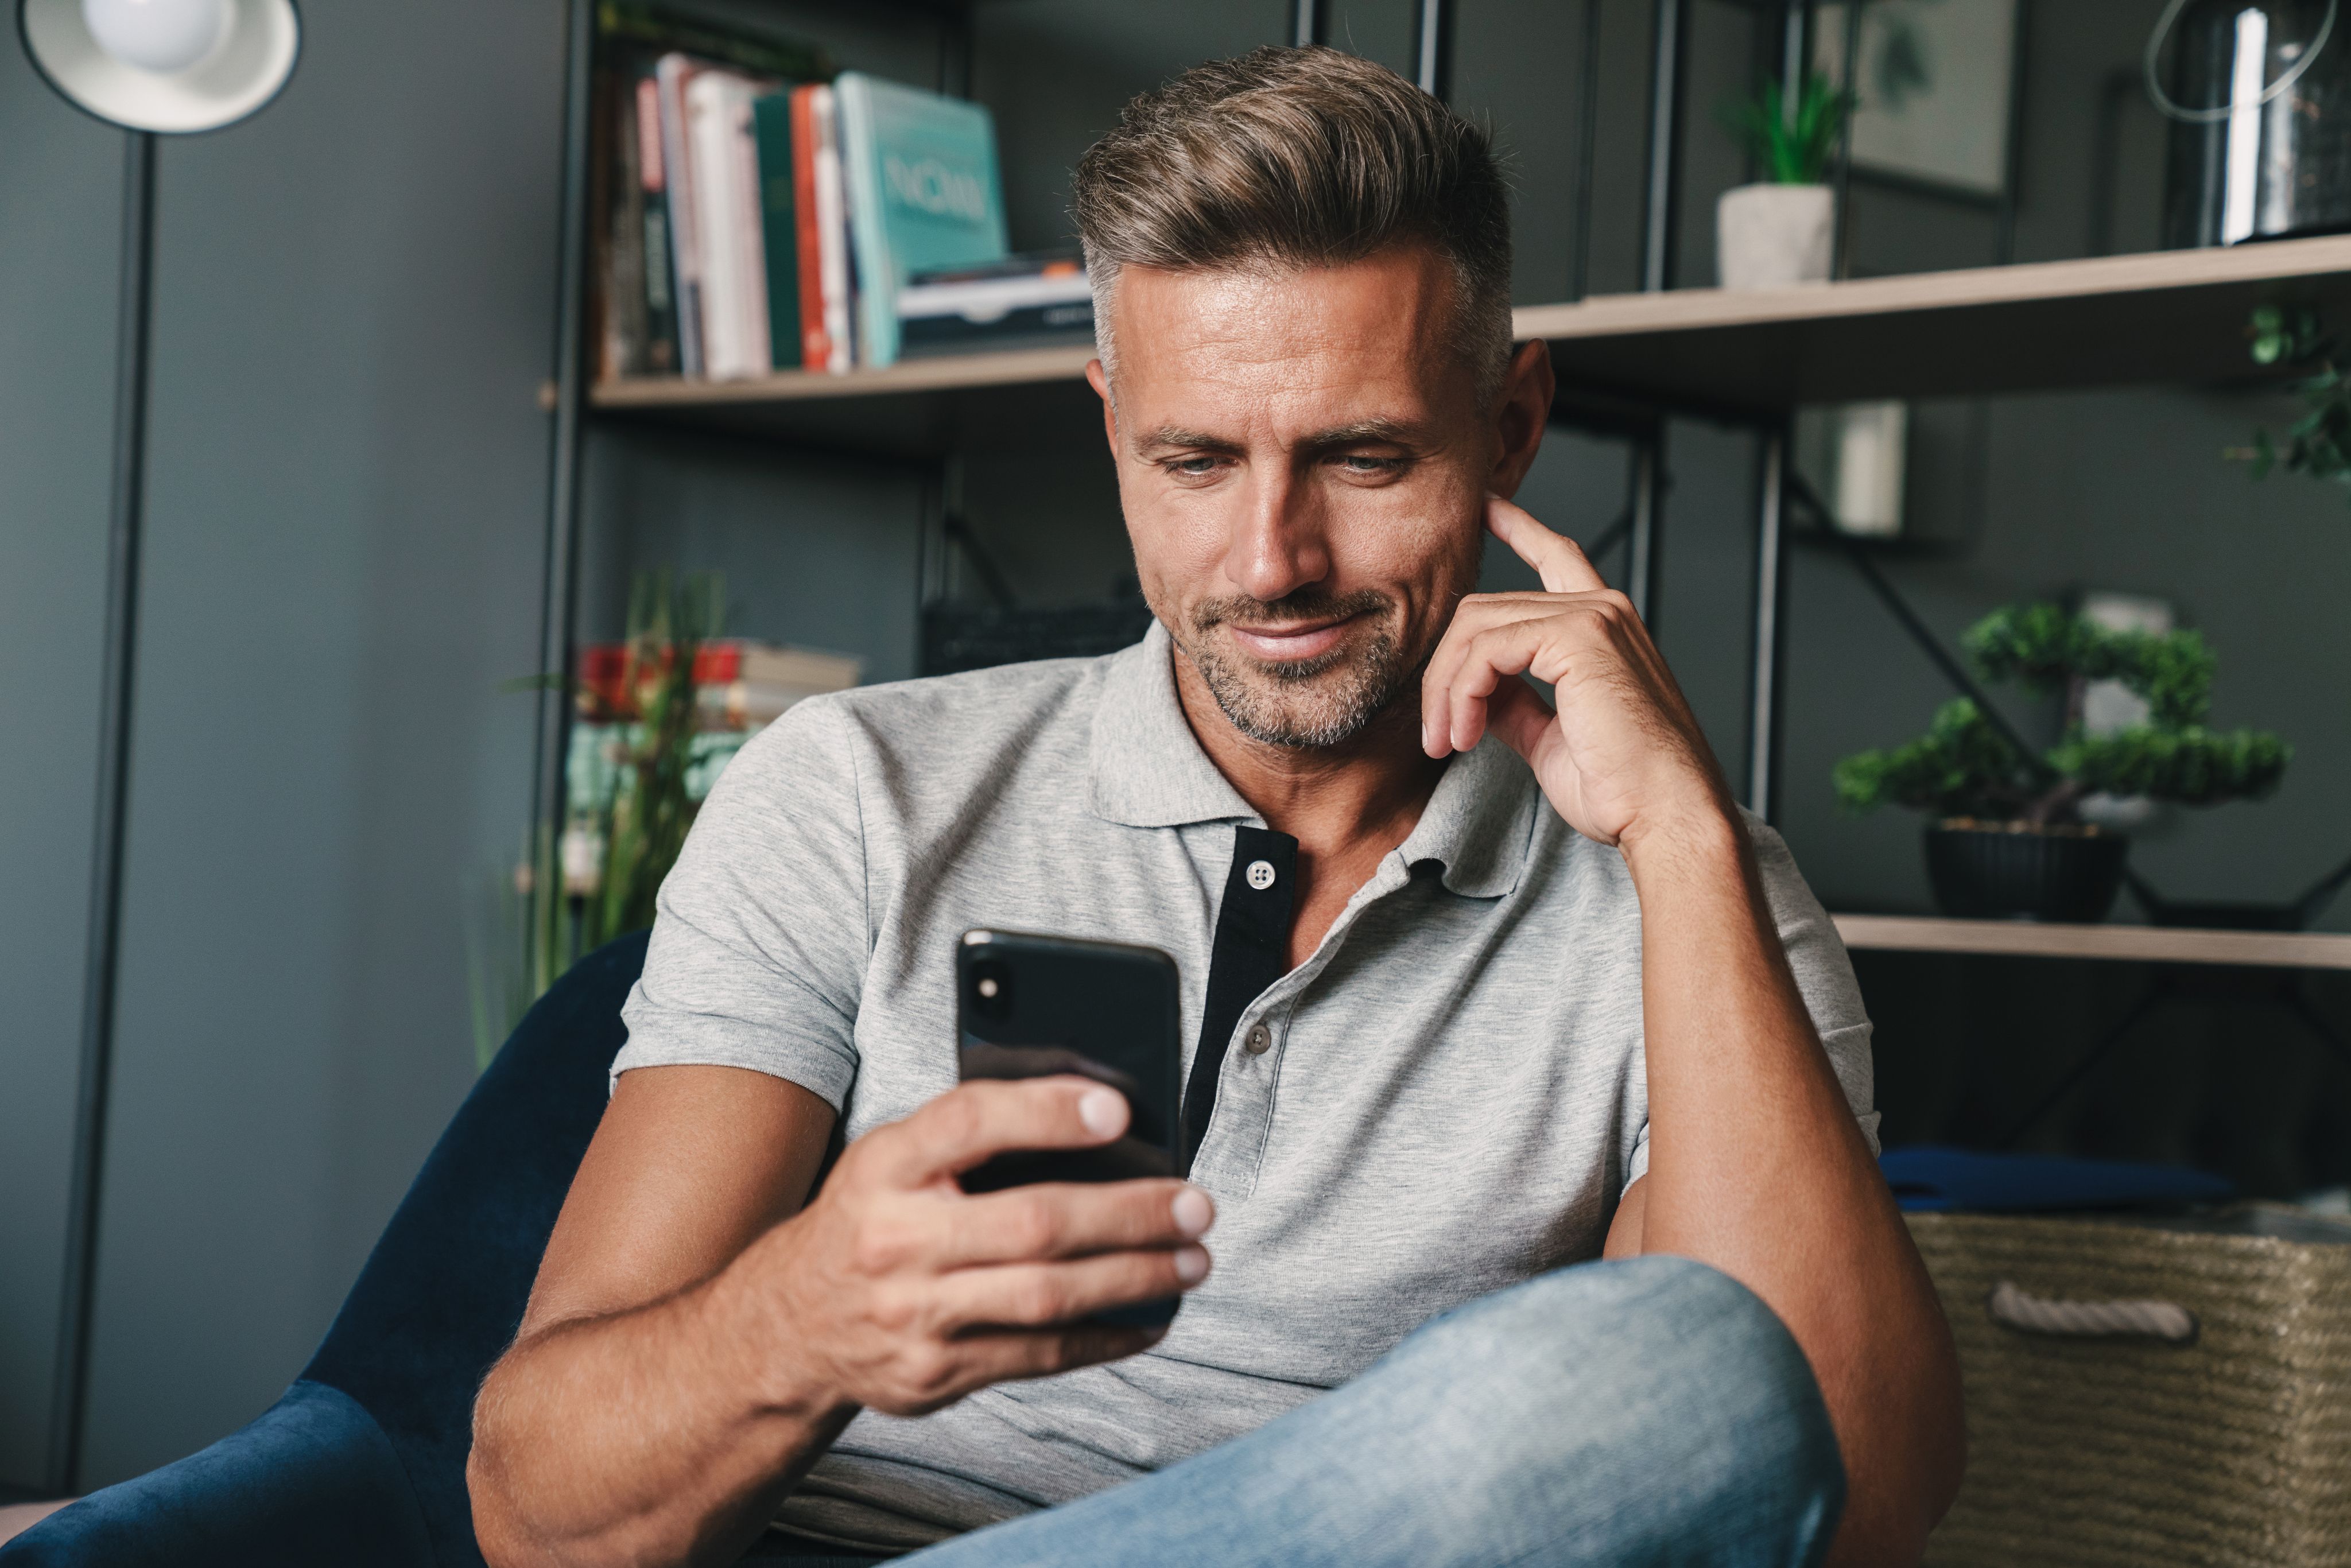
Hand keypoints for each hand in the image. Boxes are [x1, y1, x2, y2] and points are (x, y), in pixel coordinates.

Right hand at [740, 1077, 1214, 1418]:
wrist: (790, 1325)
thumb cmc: (869, 1219)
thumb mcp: (892, 1157)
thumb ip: (972, 1133)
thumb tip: (1097, 1115)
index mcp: (884, 1166)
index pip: (969, 1122)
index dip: (1045, 1111)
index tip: (1118, 1109)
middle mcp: (894, 1239)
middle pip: (1033, 1222)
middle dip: (1130, 1214)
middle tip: (1196, 1203)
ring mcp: (913, 1315)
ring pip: (1047, 1297)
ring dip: (1136, 1279)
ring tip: (1193, 1260)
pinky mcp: (934, 1374)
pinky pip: (1040, 1355)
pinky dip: (1107, 1336)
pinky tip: (1151, 1315)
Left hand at [1421, 495, 1733, 851]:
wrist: (1666, 814)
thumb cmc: (1622, 789)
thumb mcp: (1551, 738)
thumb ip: (1515, 704)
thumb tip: (1478, 696)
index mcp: (1603, 626)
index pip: (1555, 557)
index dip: (1518, 528)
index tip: (1488, 507)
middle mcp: (1601, 609)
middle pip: (1485, 610)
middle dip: (1445, 674)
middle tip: (1439, 735)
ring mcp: (1592, 616)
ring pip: (1476, 627)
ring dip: (1446, 690)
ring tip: (1449, 741)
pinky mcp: (1578, 636)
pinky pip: (1486, 650)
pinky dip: (1461, 693)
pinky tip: (1466, 732)